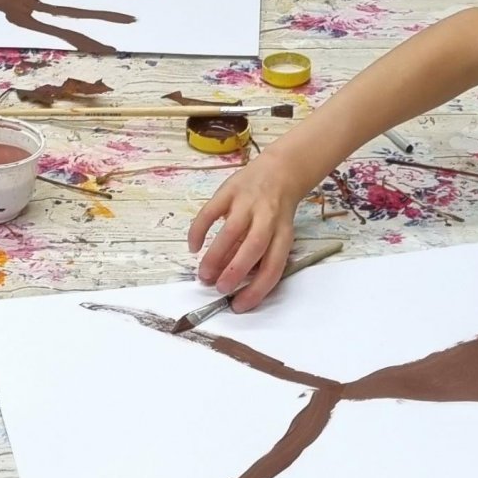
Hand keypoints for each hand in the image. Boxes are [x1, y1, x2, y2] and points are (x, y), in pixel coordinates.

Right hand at [187, 157, 299, 311]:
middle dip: (235, 271)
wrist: (280, 171)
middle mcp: (268, 217)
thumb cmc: (276, 212)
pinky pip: (210, 211)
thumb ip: (259, 254)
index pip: (273, 266)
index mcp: (283, 233)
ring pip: (232, 231)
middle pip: (254, 247)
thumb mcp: (277, 232)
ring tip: (203, 274)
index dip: (257, 289)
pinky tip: (193, 247)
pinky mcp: (229, 190)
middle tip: (218, 289)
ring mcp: (248, 202)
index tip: (238, 306)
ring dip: (216, 255)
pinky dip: (199, 230)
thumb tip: (235, 280)